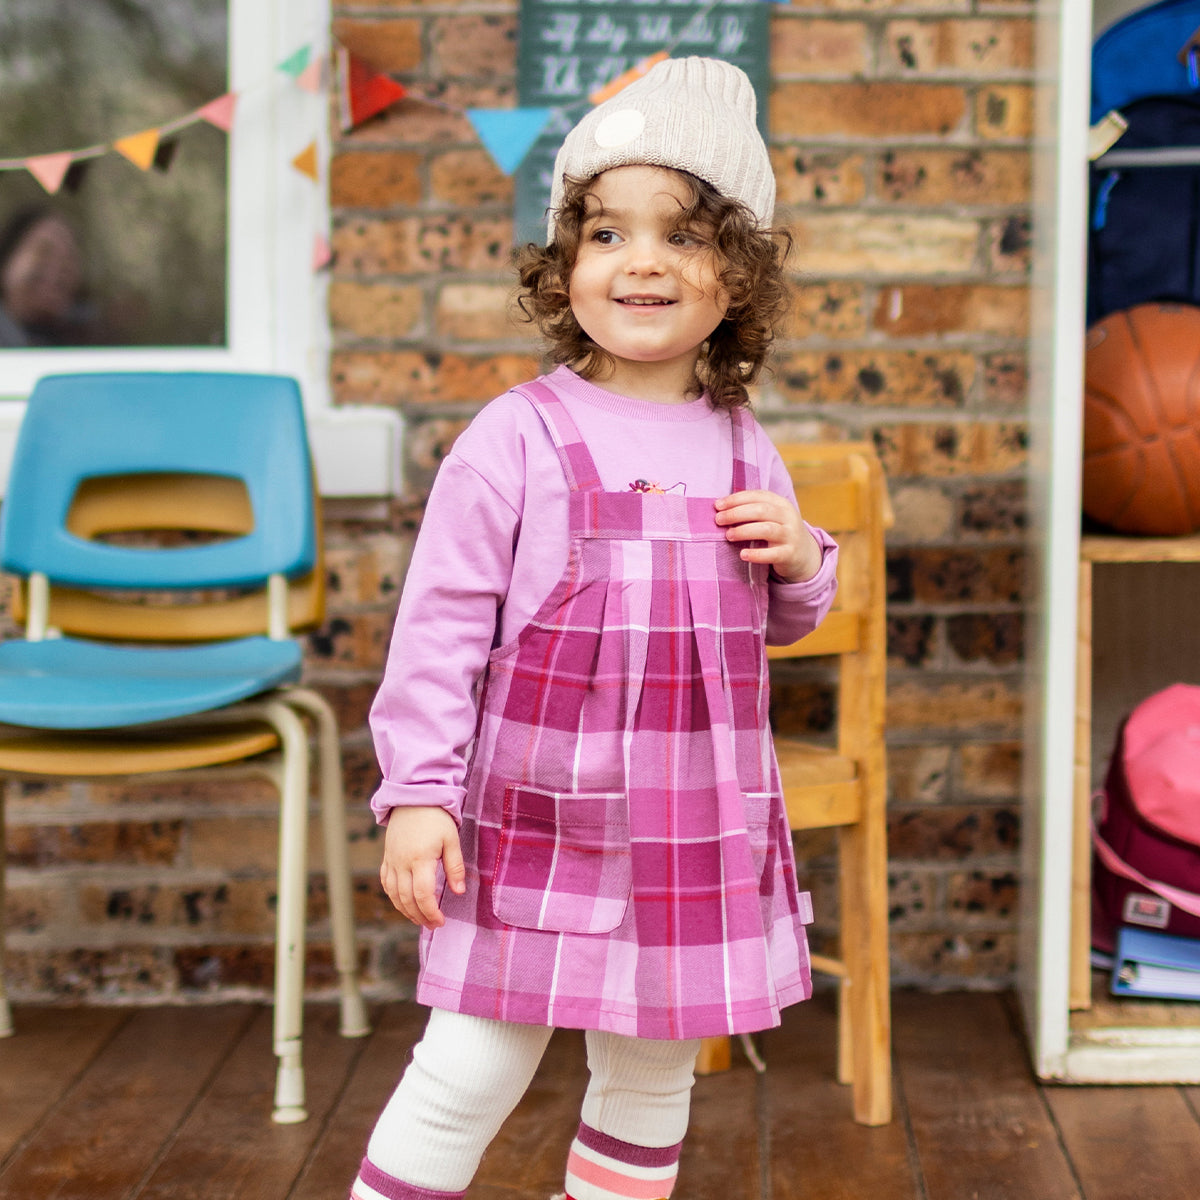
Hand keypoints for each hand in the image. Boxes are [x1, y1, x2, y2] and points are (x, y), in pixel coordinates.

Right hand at [379, 806, 465, 928]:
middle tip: (432, 925)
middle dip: (419, 916)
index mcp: (419, 859)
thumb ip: (455, 866)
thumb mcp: (451, 839)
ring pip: (393, 894)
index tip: (440, 921)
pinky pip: (386, 883)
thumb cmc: (436, 817)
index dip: (431, 912)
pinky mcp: (387, 857)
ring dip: (406, 910)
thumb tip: (459, 891)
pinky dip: (393, 897)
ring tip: (420, 919)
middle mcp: (402, 863)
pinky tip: (403, 903)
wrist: (413, 797)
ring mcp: (391, 861)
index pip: (422, 895)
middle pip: (406, 899)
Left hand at [714, 489, 822, 581]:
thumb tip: (720, 508)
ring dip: (744, 531)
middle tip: (719, 520)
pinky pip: (772, 554)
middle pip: (761, 510)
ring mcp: (791, 535)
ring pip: (766, 529)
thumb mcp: (770, 517)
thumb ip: (751, 511)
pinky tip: (742, 554)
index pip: (757, 496)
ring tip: (728, 535)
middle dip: (736, 513)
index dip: (736, 499)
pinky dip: (756, 554)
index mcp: (781, 503)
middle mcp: (788, 517)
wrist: (804, 555)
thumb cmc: (777, 532)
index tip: (717, 505)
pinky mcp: (790, 554)